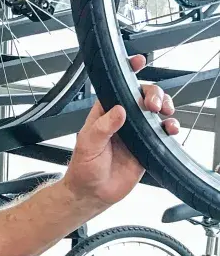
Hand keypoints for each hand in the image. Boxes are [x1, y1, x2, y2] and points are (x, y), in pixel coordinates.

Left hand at [63, 55, 179, 206]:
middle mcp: (122, 120)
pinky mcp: (148, 147)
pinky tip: (170, 128)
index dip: (127, 73)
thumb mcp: (88, 144)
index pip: (117, 88)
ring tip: (163, 113)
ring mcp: (136, 133)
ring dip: (165, 106)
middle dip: (152, 93)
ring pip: (156, 111)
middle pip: (142, 96)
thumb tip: (118, 110)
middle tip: (153, 104)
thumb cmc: (84, 168)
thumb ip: (103, 127)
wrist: (93, 193)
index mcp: (104, 114)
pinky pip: (163, 133)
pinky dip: (171, 127)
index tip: (137, 62)